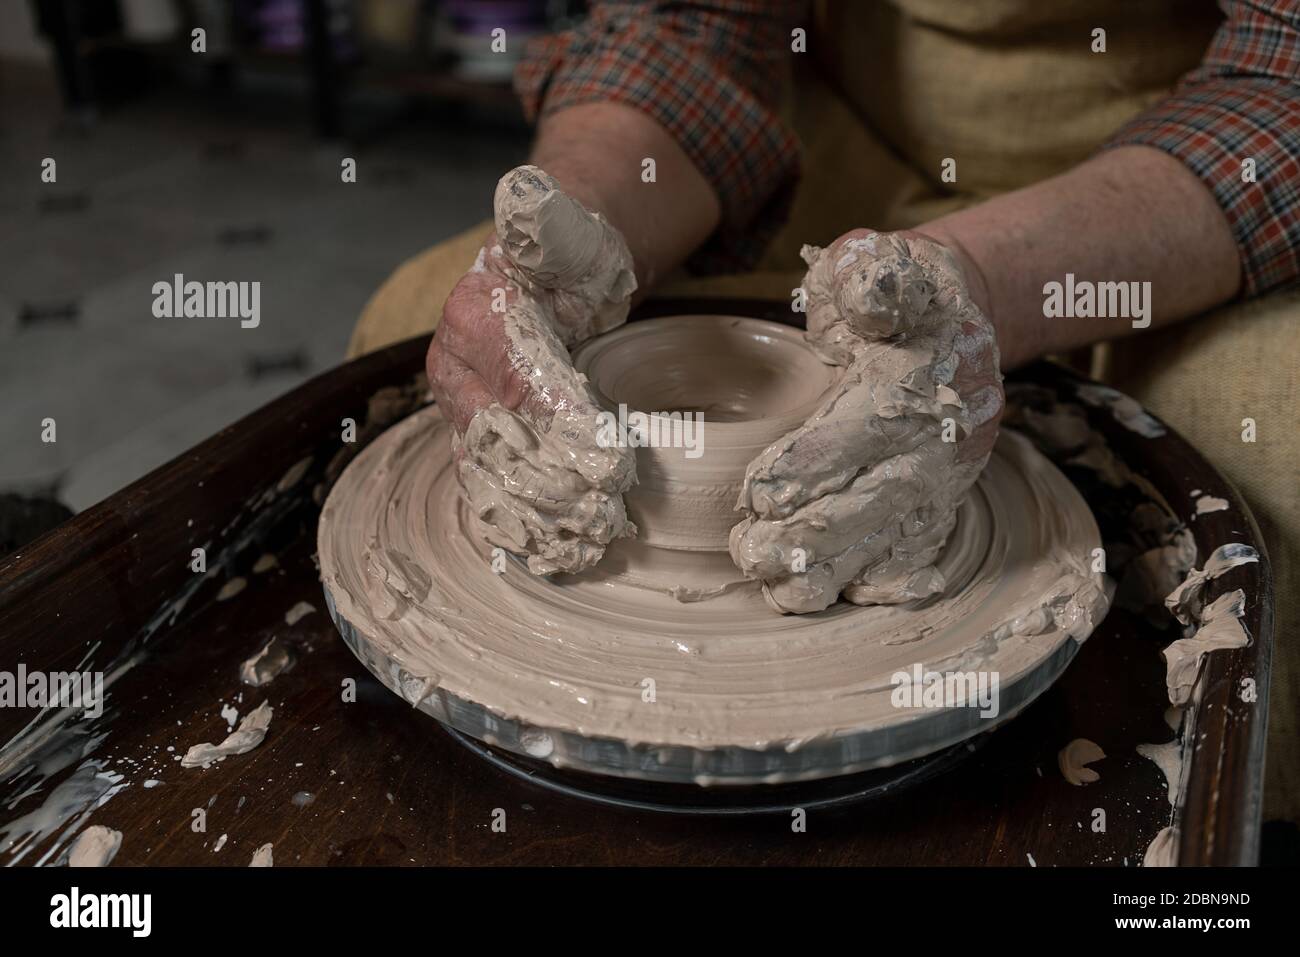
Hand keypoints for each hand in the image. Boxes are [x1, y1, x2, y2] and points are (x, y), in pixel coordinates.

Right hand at [426, 166, 638, 574]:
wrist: (546, 281)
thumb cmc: (566, 257)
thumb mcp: (560, 229)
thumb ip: (543, 220)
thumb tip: (525, 195)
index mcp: (473, 316)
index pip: (518, 379)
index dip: (563, 422)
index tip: (609, 459)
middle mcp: (454, 369)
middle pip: (502, 438)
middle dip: (554, 482)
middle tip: (605, 516)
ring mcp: (462, 411)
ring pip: (492, 473)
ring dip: (536, 515)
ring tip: (581, 545)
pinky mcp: (477, 440)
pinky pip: (493, 486)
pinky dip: (523, 521)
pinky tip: (556, 550)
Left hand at [729, 230, 1004, 613]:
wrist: (962, 326)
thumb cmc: (904, 298)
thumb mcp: (886, 265)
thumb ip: (872, 280)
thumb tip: (864, 304)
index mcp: (906, 391)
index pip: (850, 441)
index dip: (802, 472)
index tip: (758, 494)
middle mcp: (924, 451)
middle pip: (860, 512)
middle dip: (800, 540)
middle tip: (748, 549)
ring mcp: (931, 490)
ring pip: (878, 551)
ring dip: (823, 576)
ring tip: (773, 584)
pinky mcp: (932, 515)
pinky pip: (906, 566)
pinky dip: (873, 588)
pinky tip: (832, 596)